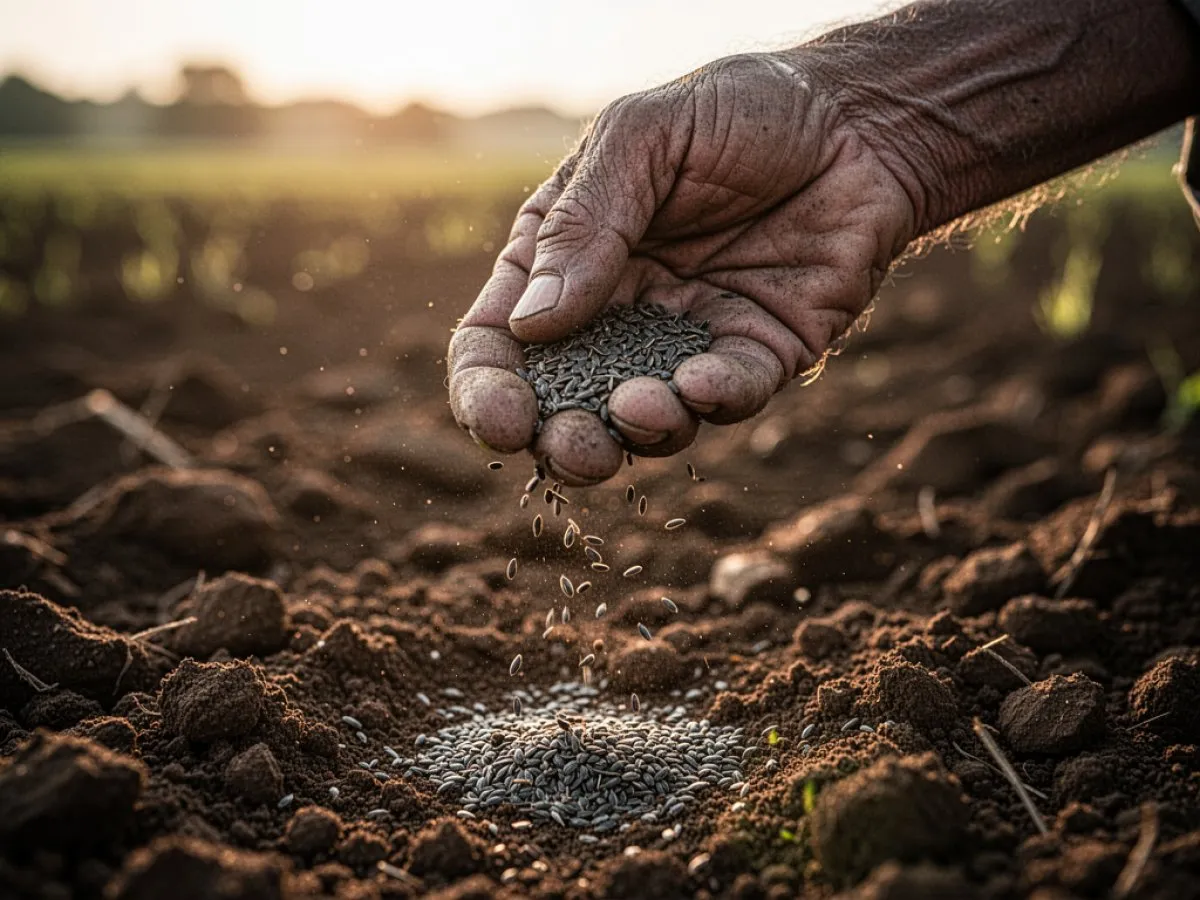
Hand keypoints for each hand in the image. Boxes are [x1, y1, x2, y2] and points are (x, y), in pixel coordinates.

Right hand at [448, 51, 916, 485]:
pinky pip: (730, 396)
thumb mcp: (641, 139)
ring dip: (636, 432)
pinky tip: (702, 383)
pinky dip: (712, 399)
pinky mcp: (760, 353)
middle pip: (567, 400)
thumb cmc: (739, 110)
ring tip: (640, 410)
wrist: (860, 116)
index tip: (500, 419)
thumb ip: (583, 225)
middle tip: (570, 446)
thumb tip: (531, 326)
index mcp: (566, 258)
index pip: (503, 338)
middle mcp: (621, 310)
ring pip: (646, 419)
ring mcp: (688, 339)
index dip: (488, 389)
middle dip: (560, 439)